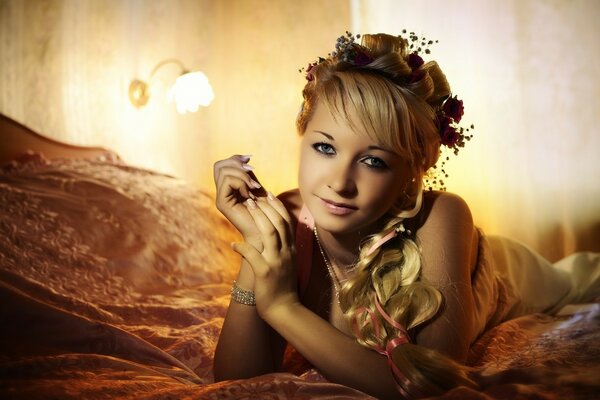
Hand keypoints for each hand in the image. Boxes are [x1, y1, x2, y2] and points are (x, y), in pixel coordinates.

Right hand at [214, 155, 265, 248]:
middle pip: (219, 166)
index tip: (250, 160)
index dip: (235, 158)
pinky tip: (250, 194)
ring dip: (242, 175)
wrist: (266, 232)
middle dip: (237, 164)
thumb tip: (246, 157)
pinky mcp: (222, 204)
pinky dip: (241, 183)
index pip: (222, 164)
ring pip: (223, 172)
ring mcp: (220, 198)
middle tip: (252, 172)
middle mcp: (221, 191)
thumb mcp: (256, 187)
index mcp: (227, 187)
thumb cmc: (264, 211)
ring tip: (253, 187)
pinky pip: (228, 182)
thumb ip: (248, 174)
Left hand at [231, 194, 298, 319]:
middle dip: (266, 207)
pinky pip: (252, 255)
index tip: (268, 195)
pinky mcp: (265, 273)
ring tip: (247, 206)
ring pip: (269, 233)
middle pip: (278, 223)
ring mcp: (277, 261)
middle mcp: (286, 252)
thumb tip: (273, 235)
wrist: (284, 309)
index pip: (287, 222)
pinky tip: (233, 244)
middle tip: (254, 196)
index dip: (278, 206)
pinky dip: (242, 248)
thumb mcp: (286, 264)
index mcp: (290, 249)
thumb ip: (282, 249)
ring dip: (257, 217)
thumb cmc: (282, 287)